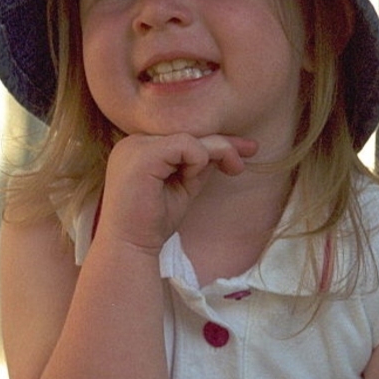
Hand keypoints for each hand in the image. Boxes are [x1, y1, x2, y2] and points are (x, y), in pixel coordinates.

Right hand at [99, 132, 257, 251]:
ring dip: (210, 156)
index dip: (216, 141)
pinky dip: (197, 162)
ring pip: (191, 137)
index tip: (246, 150)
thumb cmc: (153, 223)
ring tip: (206, 179)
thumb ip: (198, 165)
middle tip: (248, 155)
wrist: (130, 246)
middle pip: (190, 132)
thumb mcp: (183, 186)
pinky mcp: (142, 155)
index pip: (184, 135)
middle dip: (224, 144)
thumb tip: (227, 148)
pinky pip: (186, 145)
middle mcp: (134, 141)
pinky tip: (187, 180)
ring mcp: (136, 146)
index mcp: (140, 148)